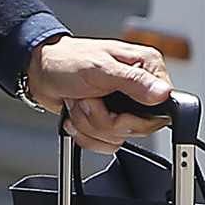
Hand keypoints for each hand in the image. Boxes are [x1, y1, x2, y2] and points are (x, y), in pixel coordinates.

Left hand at [26, 35, 175, 153]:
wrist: (41, 73)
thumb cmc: (67, 61)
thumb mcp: (99, 68)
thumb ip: (133, 81)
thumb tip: (163, 92)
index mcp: (146, 68)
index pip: (162, 108)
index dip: (134, 117)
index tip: (114, 111)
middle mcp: (139, 88)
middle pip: (138, 128)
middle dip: (104, 120)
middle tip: (89, 100)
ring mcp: (124, 106)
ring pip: (118, 138)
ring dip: (90, 124)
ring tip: (80, 102)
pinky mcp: (109, 120)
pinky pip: (106, 143)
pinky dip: (86, 134)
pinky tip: (78, 114)